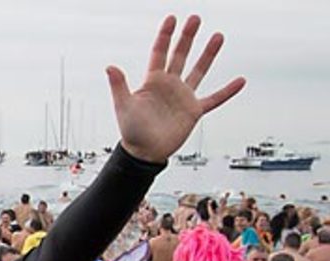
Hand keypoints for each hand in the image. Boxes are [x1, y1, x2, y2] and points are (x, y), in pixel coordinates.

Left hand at [106, 15, 244, 162]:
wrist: (144, 153)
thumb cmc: (131, 131)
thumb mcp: (124, 106)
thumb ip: (119, 86)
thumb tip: (109, 66)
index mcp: (152, 82)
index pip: (159, 53)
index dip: (165, 36)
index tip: (172, 19)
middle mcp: (169, 86)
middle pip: (180, 55)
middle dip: (187, 37)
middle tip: (195, 19)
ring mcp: (183, 97)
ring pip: (198, 70)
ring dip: (208, 54)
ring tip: (217, 36)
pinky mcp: (193, 111)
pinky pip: (214, 99)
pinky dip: (227, 91)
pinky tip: (240, 81)